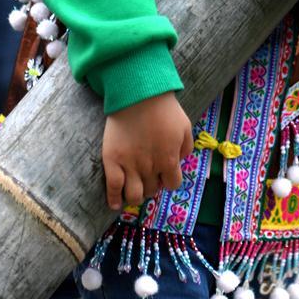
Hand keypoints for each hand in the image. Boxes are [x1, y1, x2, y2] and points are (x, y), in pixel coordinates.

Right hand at [102, 92, 193, 210]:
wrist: (137, 94)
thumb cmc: (164, 108)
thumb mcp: (185, 126)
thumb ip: (186, 148)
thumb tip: (180, 162)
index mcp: (169, 160)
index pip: (172, 185)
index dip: (168, 180)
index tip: (164, 173)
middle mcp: (150, 167)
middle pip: (152, 190)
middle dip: (152, 185)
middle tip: (148, 175)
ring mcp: (130, 165)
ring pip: (134, 195)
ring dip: (136, 195)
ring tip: (134, 189)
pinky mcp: (112, 160)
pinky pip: (113, 187)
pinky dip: (114, 199)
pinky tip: (115, 204)